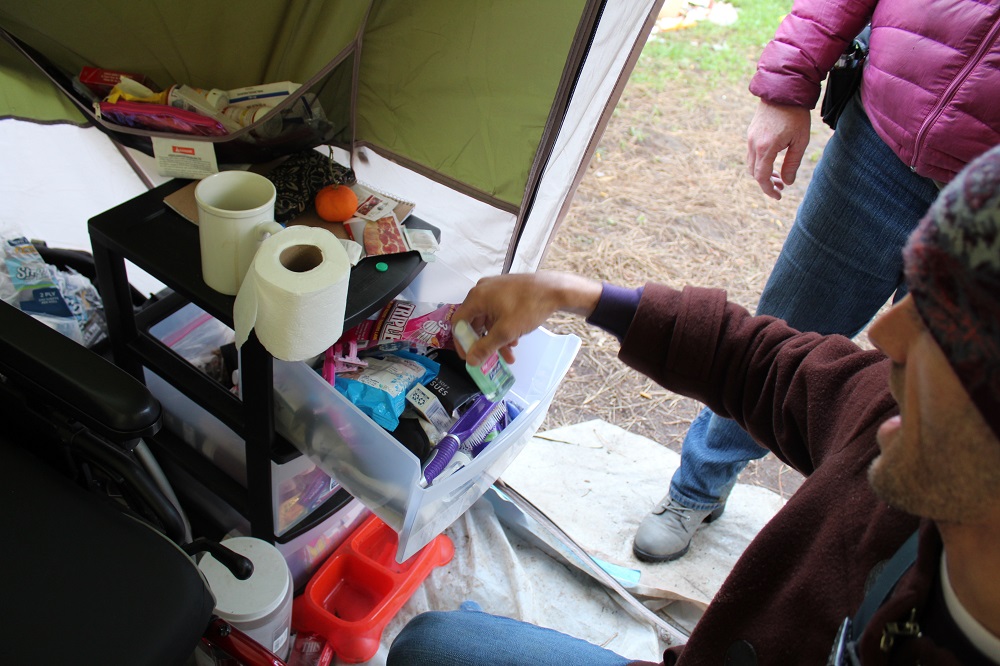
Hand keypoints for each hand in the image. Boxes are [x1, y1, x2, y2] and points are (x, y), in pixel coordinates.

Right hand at [452, 271, 601, 365]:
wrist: (555, 289)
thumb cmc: (528, 307)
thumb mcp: (506, 332)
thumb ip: (486, 347)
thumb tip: (471, 361)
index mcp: (476, 297)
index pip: (459, 322)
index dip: (462, 342)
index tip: (469, 357)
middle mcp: (482, 290)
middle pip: (475, 322)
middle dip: (484, 343)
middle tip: (490, 359)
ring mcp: (495, 289)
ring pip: (489, 319)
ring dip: (497, 338)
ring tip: (510, 353)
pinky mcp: (506, 291)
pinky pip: (498, 312)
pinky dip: (503, 327)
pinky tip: (515, 339)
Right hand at [746, 100, 811, 199]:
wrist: (784, 89)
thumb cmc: (796, 115)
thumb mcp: (800, 141)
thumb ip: (792, 163)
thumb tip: (787, 182)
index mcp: (766, 148)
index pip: (761, 177)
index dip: (769, 189)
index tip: (778, 196)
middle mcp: (754, 144)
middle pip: (754, 173)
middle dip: (766, 182)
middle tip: (781, 186)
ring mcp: (750, 137)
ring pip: (752, 163)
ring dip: (763, 172)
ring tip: (778, 175)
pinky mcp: (751, 132)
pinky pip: (752, 153)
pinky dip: (761, 162)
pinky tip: (774, 160)